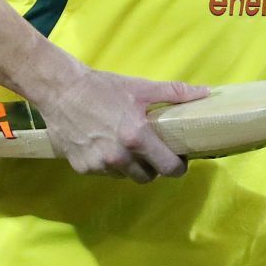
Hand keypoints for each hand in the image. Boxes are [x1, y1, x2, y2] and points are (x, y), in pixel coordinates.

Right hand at [31, 68, 207, 182]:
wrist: (60, 90)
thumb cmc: (102, 87)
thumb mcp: (140, 87)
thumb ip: (175, 93)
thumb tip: (206, 92)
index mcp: (136, 137)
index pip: (169, 168)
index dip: (178, 166)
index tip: (178, 159)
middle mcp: (118, 157)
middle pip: (148, 177)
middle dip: (154, 167)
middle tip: (151, 150)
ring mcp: (98, 165)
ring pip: (125, 176)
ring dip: (130, 166)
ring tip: (126, 145)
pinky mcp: (81, 167)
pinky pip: (104, 173)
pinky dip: (108, 164)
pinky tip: (104, 145)